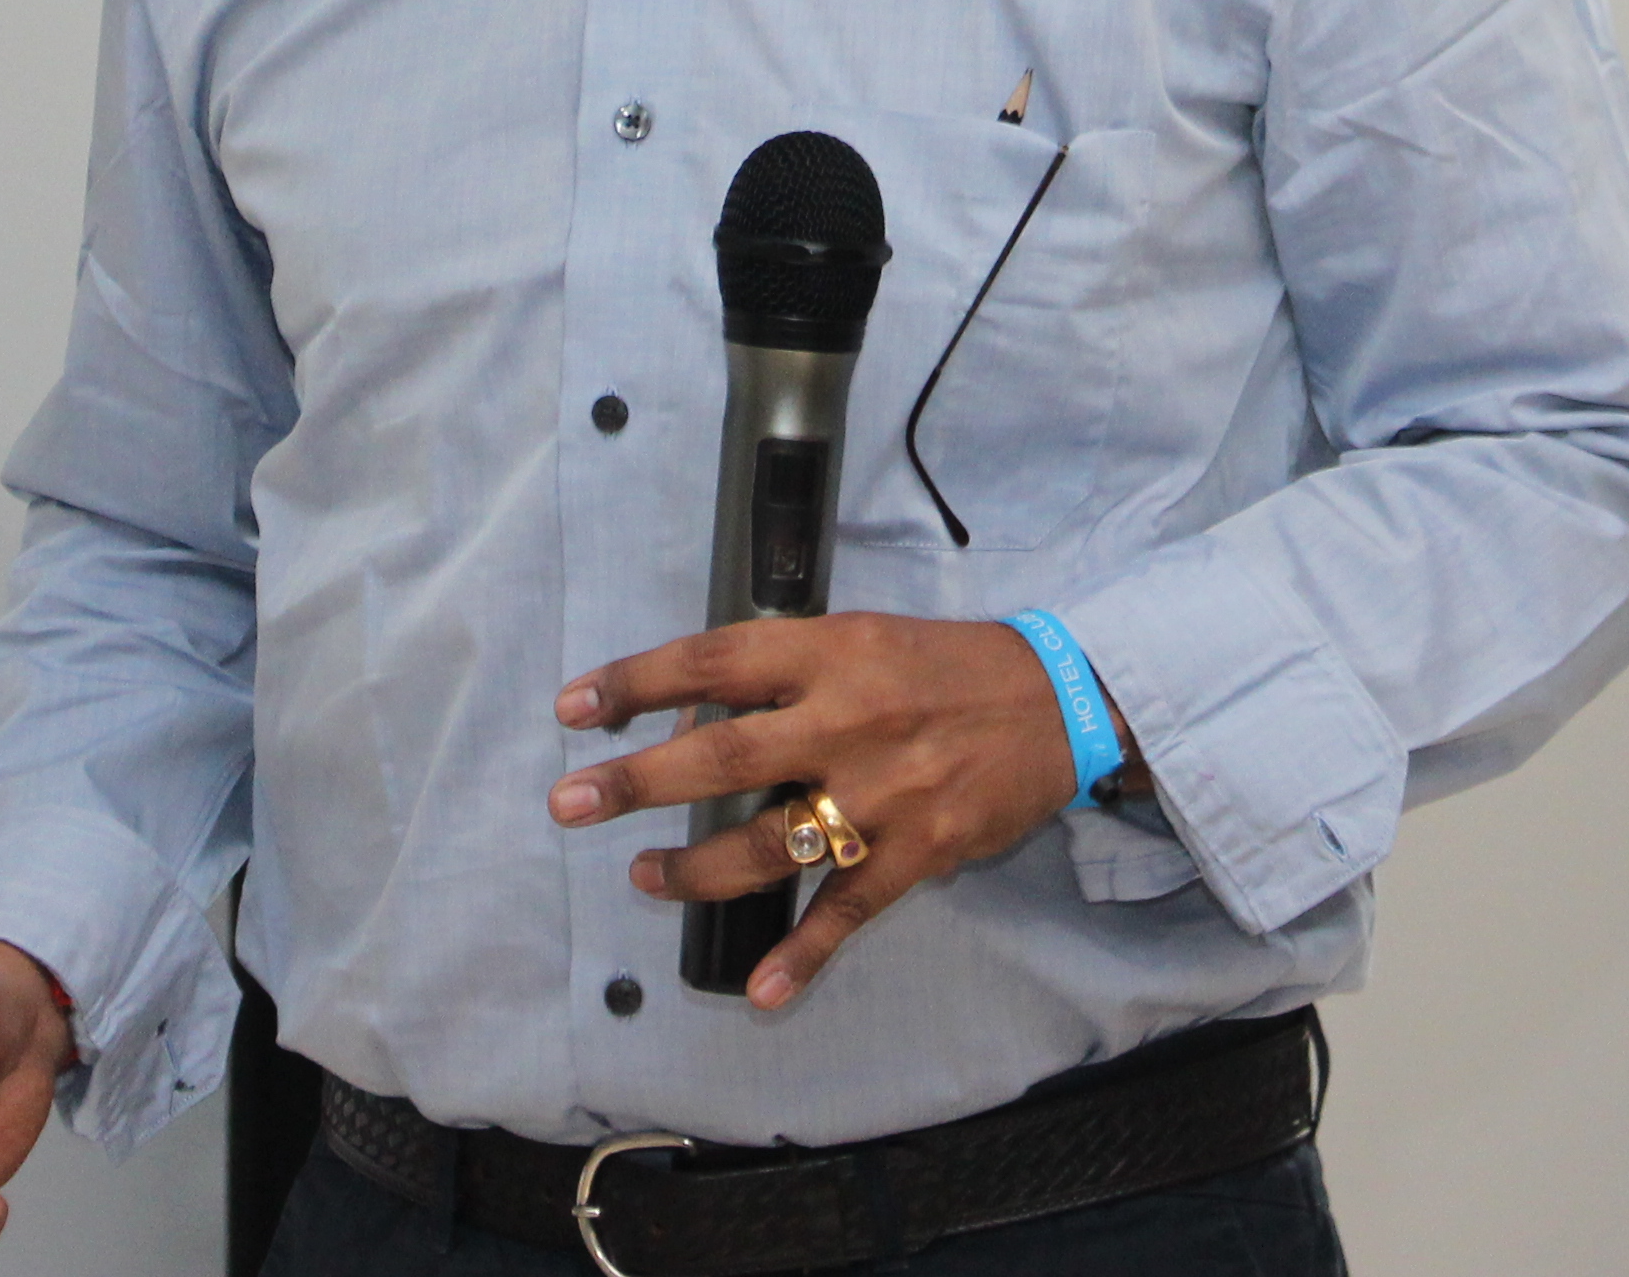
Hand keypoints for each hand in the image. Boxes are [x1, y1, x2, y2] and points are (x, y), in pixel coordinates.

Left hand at [547, 614, 1078, 1009]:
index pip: (713, 661)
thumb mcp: (864, 639)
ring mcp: (884, 792)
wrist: (1058, 701)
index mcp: (833, 651)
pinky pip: (847, 910)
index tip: (575, 709)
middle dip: (637, 784)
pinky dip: (803, 955)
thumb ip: (788, 675)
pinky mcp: (919, 851)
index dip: (636, 683)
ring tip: (646, 877)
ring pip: (770, 841)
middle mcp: (851, 718)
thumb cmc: (946, 666)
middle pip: (723, 755)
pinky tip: (762, 989)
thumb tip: (696, 716)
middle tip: (570, 804)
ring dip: (696, 869)